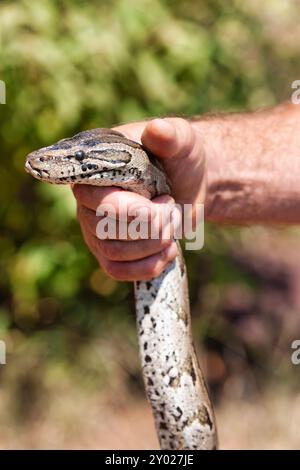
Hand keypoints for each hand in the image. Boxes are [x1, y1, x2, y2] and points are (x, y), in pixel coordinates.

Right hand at [72, 117, 205, 280]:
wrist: (191, 184)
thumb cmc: (181, 158)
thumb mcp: (182, 141)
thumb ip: (170, 135)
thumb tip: (157, 130)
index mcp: (96, 170)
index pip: (91, 195)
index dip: (130, 205)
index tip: (165, 196)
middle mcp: (89, 201)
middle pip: (102, 228)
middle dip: (147, 226)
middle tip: (172, 210)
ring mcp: (97, 230)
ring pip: (112, 252)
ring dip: (151, 246)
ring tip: (172, 228)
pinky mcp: (111, 253)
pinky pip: (118, 271)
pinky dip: (147, 266)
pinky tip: (168, 251)